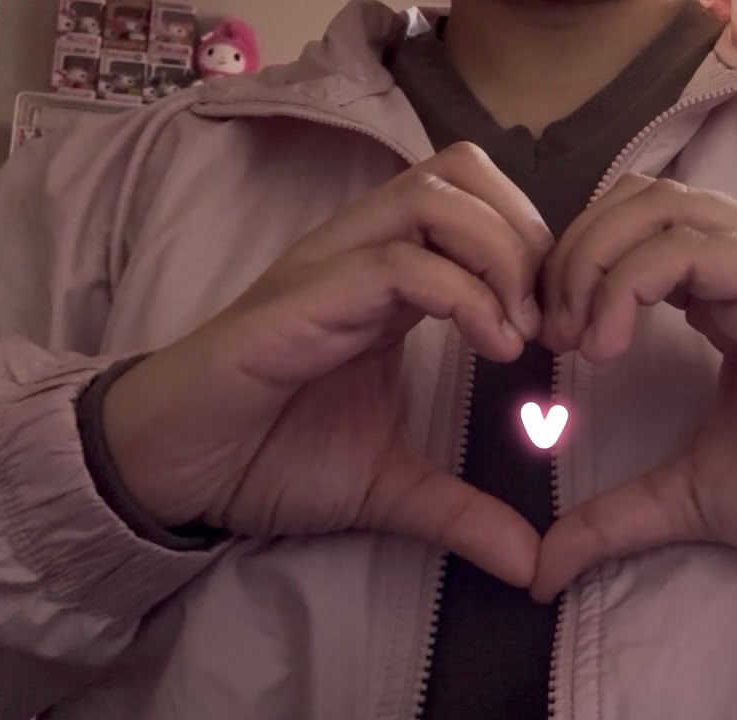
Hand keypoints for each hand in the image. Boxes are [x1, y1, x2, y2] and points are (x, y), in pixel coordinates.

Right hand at [103, 143, 550, 587]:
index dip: (538, 252)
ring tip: (520, 333)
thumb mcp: (388, 486)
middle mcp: (361, 253)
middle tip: (549, 319)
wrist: (173, 473)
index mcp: (388, 280)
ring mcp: (329, 268)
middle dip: (528, 235)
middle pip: (464, 171)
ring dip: (500, 254)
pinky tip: (491, 347)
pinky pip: (396, 262)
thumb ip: (463, 513)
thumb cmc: (267, 458)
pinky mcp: (301, 298)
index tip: (563, 332)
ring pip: (433, 195)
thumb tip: (532, 563)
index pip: (478, 205)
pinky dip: (463, 294)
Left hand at [532, 175, 736, 601]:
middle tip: (550, 332)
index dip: (571, 271)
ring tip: (580, 338)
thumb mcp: (693, 497)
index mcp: (723, 291)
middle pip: (634, 200)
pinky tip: (612, 342)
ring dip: (594, 261)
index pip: (629, 230)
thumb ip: (616, 516)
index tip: (545, 342)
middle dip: (571, 255)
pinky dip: (633, 280)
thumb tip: (544, 568)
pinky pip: (698, 249)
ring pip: (660, 208)